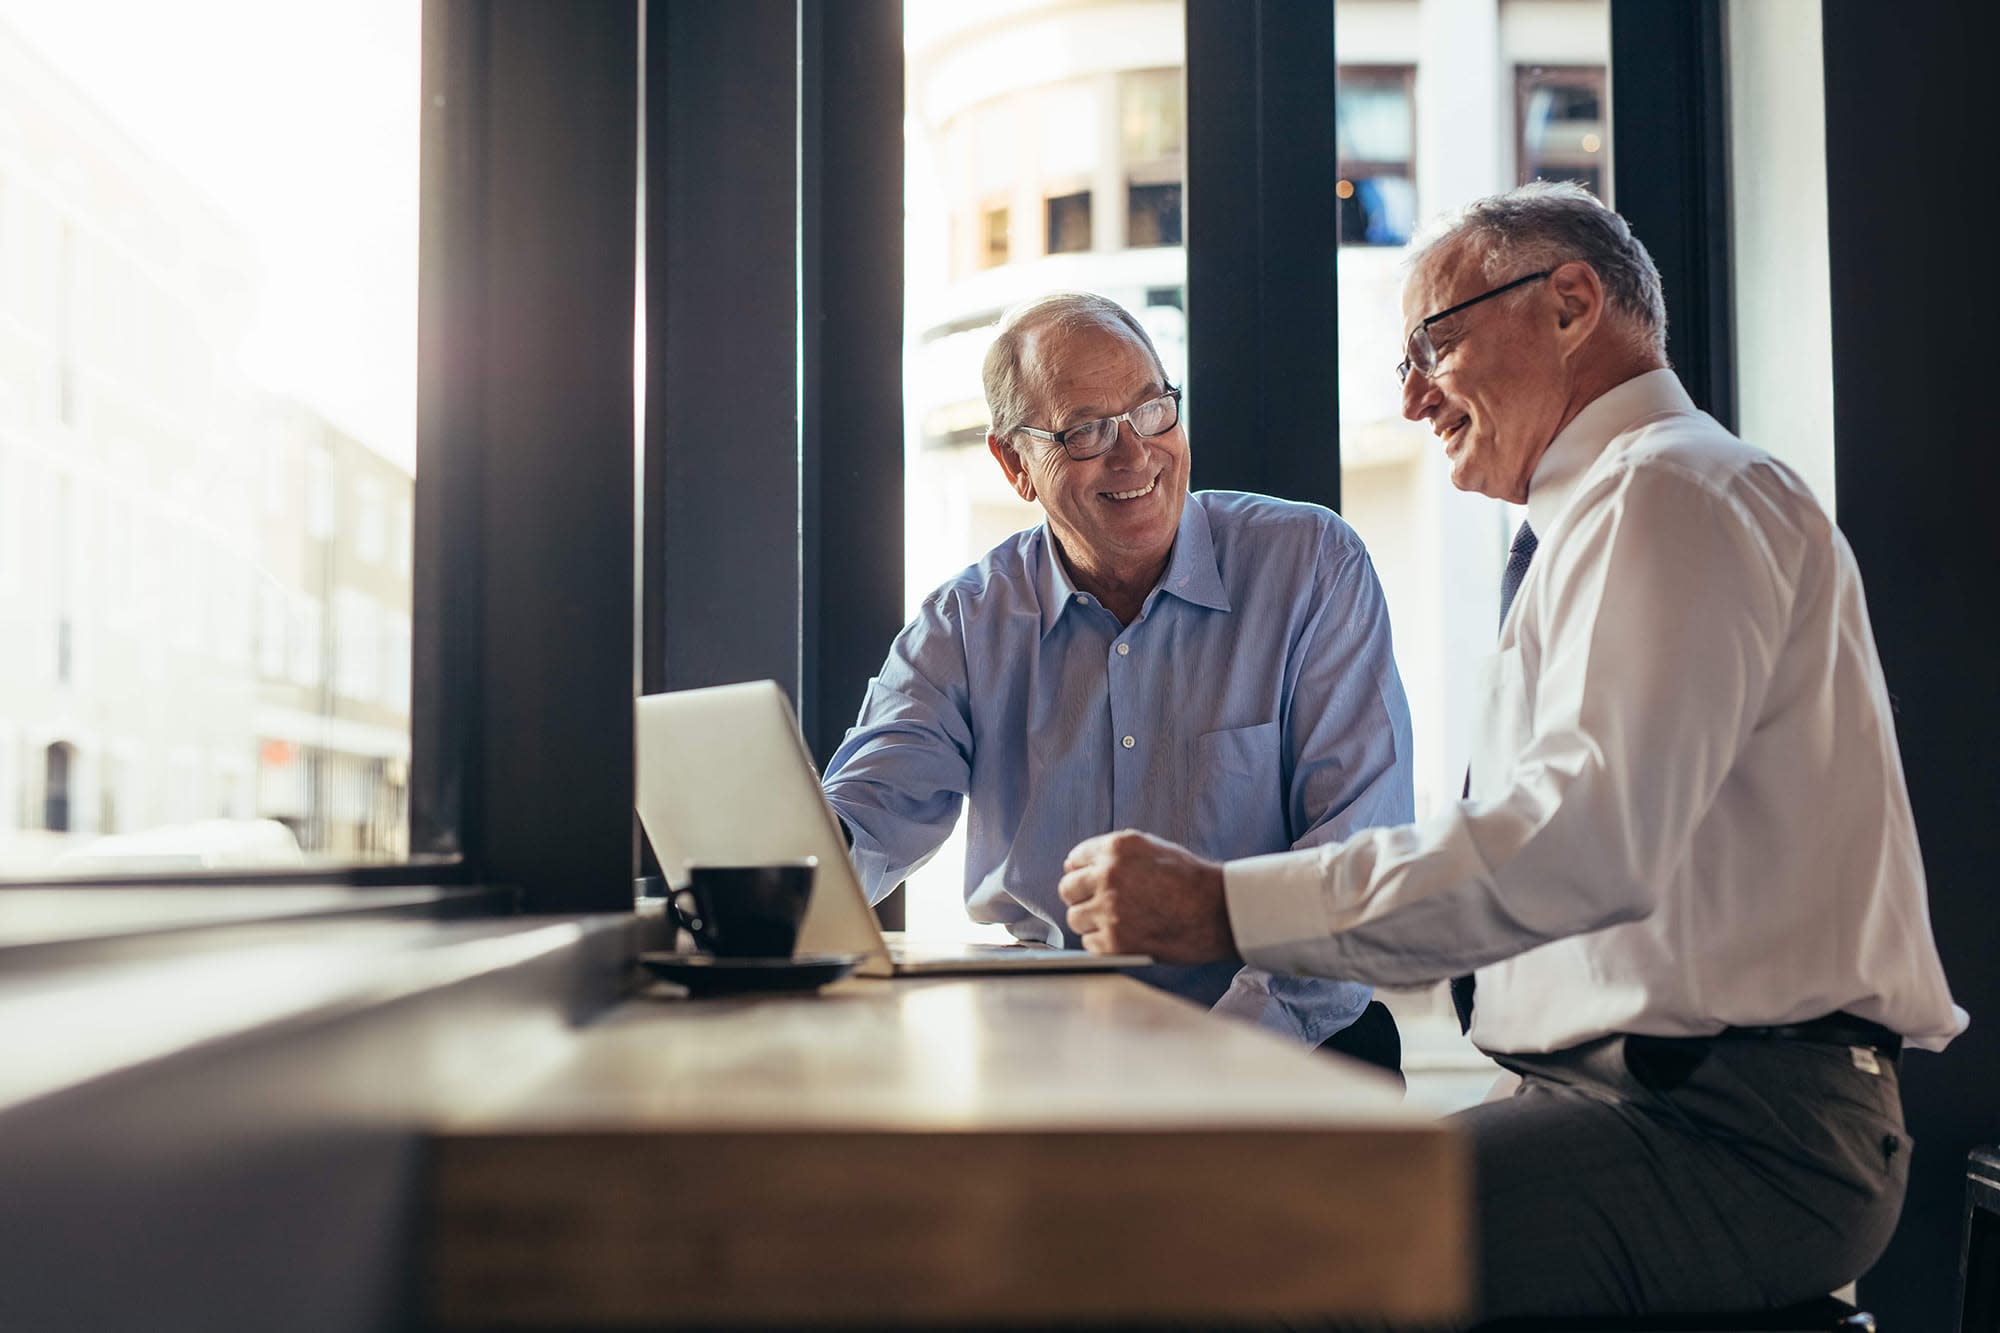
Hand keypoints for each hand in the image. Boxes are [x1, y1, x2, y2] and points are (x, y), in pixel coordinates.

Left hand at [1058, 830, 1237, 963]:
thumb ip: (1114, 854)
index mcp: (1116, 848)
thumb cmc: (1191, 881)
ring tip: (1118, 922)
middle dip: (1082, 897)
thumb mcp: (1152, 848)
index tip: (1090, 883)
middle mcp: (1108, 875)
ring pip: (1075, 918)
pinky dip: (1103, 943)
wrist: (1218, 912)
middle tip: (1102, 905)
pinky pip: (1089, 943)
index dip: (1083, 873)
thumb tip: (1076, 864)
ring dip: (1091, 922)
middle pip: (1067, 889)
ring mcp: (1109, 909)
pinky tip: (1126, 936)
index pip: (1074, 859)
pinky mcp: (1114, 941)